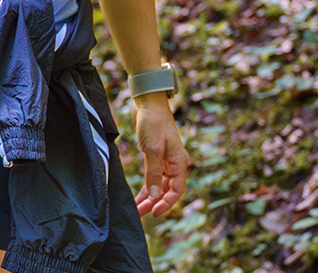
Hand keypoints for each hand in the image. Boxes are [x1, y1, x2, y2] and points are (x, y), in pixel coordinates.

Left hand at [131, 93, 189, 216]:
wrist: (147, 102)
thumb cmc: (153, 122)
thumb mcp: (152, 148)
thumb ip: (153, 172)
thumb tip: (155, 195)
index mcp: (179, 163)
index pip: (176, 190)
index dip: (166, 204)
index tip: (154, 213)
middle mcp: (174, 164)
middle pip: (167, 190)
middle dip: (155, 203)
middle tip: (141, 214)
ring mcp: (164, 160)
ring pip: (159, 185)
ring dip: (149, 197)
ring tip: (138, 209)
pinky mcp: (154, 156)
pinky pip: (152, 176)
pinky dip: (146, 186)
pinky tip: (139, 196)